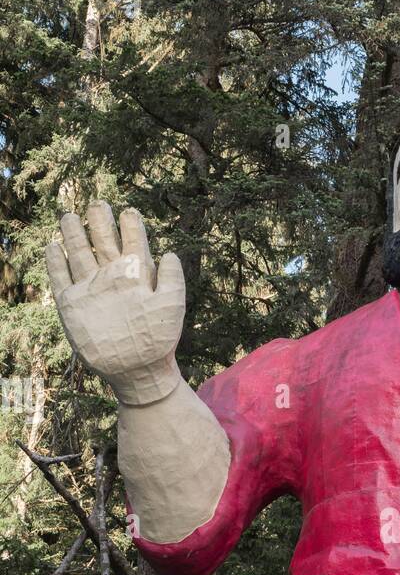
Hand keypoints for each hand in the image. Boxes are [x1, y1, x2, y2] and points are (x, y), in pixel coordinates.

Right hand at [46, 202, 184, 404]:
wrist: (137, 371)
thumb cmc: (158, 341)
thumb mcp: (171, 307)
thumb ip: (172, 279)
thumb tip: (169, 253)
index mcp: (137, 276)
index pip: (134, 244)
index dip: (132, 227)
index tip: (130, 211)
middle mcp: (112, 279)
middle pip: (103, 243)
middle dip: (100, 222)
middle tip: (98, 203)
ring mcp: (92, 290)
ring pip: (80, 255)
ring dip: (74, 235)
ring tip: (70, 216)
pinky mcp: (73, 306)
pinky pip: (61, 280)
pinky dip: (56, 264)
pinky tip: (52, 247)